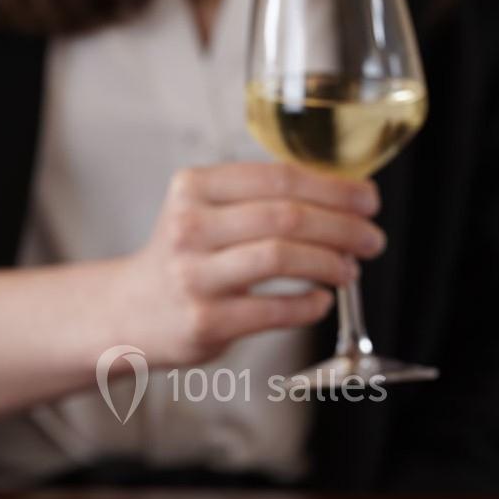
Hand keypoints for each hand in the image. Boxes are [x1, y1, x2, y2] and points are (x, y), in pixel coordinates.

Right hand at [119, 162, 384, 366]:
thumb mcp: (204, 211)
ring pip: (281, 257)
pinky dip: (309, 304)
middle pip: (286, 216)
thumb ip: (259, 198)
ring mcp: (195, 276)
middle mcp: (190, 227)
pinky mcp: (205, 321)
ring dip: (330, 263)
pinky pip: (274, 310)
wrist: (127, 311)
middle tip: (372, 239)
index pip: (279, 177)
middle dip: (343, 226)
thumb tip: (342, 195)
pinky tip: (322, 300)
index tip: (368, 199)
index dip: (334, 187)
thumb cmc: (183, 258)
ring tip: (350, 270)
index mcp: (194, 187)